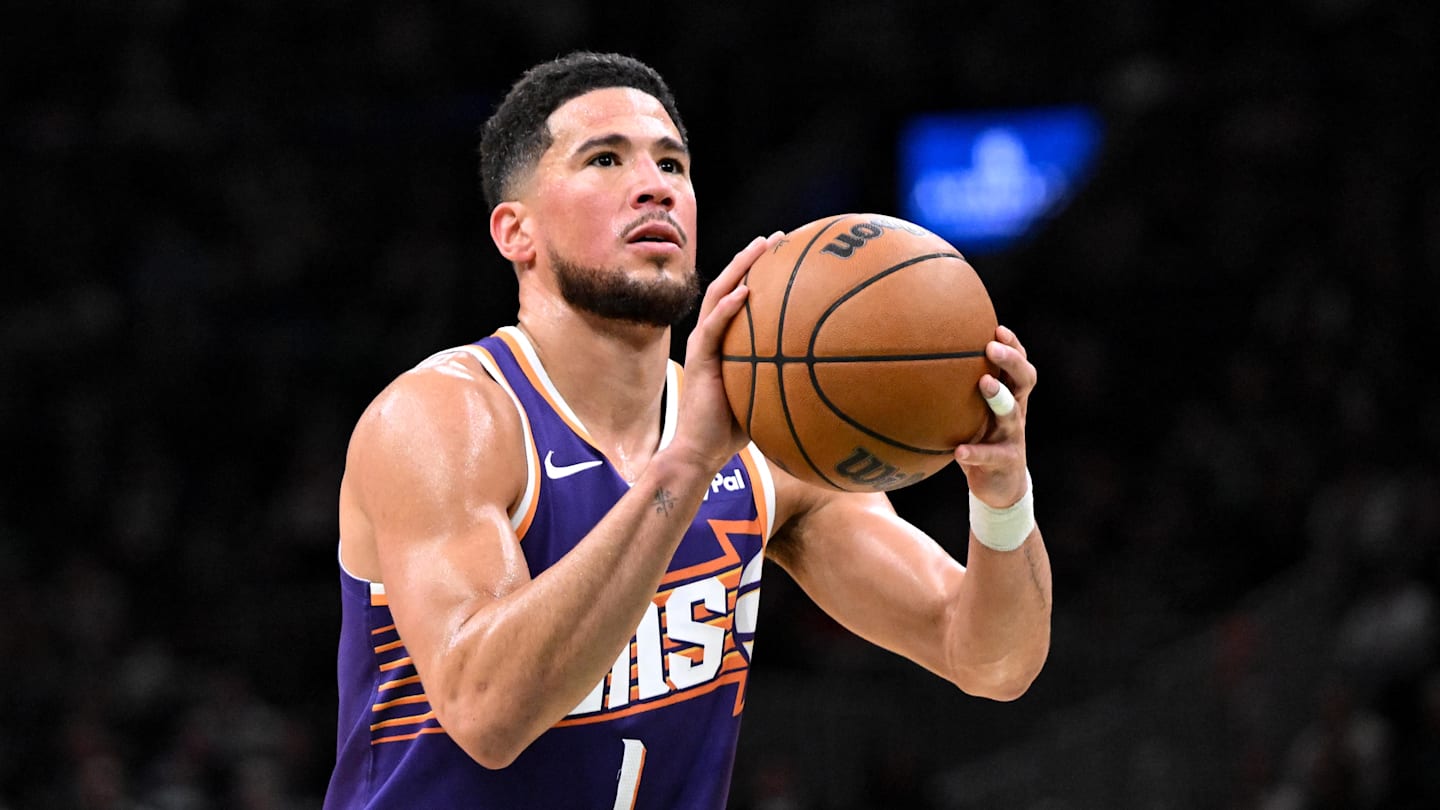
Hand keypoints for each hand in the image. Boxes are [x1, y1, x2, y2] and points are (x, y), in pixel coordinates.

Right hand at [669, 232, 783, 470]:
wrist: (701, 451)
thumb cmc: (735, 428)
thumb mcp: (767, 396)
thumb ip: (787, 379)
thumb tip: (827, 374)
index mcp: (726, 341)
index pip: (741, 297)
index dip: (760, 272)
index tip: (787, 253)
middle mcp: (712, 336)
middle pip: (729, 285)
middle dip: (752, 258)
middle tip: (778, 237)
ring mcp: (703, 345)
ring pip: (718, 296)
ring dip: (739, 269)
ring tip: (760, 247)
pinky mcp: (699, 359)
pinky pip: (713, 327)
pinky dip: (728, 307)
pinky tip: (746, 291)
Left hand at [955, 325, 1034, 507]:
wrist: (1001, 485)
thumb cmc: (980, 438)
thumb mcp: (973, 413)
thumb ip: (956, 390)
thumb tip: (915, 361)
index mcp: (1010, 396)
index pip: (1019, 364)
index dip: (1013, 346)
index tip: (997, 328)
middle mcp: (1016, 411)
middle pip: (1024, 380)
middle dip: (1010, 360)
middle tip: (991, 347)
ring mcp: (1013, 436)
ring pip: (1012, 413)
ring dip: (999, 397)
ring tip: (985, 383)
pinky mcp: (1005, 461)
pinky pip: (990, 455)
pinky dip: (975, 452)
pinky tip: (959, 451)